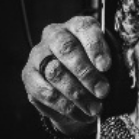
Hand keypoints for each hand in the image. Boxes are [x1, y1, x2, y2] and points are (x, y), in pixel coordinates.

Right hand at [21, 16, 112, 136]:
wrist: (76, 91)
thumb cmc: (95, 71)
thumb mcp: (106, 63)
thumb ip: (108, 64)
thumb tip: (109, 76)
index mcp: (77, 26)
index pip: (84, 28)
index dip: (95, 47)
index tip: (106, 67)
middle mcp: (55, 35)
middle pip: (67, 49)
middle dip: (87, 73)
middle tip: (103, 92)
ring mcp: (38, 54)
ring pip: (55, 72)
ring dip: (77, 94)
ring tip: (95, 108)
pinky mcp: (28, 75)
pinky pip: (44, 91)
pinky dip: (64, 105)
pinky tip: (79, 113)